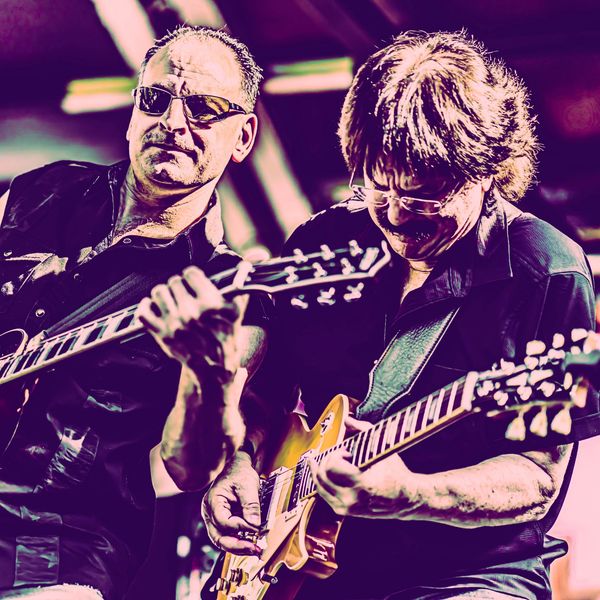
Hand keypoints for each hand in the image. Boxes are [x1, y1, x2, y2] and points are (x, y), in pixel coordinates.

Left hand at [137, 266, 247, 383]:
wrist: (214, 367)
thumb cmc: (227, 335)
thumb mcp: (239, 308)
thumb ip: (243, 280)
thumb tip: (259, 253)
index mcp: (209, 304)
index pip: (190, 273)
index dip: (193, 276)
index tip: (194, 281)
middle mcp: (190, 313)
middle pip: (173, 281)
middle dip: (180, 285)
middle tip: (185, 293)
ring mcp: (173, 324)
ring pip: (158, 292)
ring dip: (165, 294)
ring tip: (172, 299)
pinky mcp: (160, 334)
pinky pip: (144, 311)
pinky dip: (147, 306)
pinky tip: (156, 307)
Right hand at [202, 451, 262, 555]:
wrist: (237, 468)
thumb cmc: (239, 473)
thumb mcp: (247, 484)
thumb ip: (250, 504)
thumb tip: (255, 524)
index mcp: (212, 502)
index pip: (222, 521)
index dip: (239, 527)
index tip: (255, 528)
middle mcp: (211, 514)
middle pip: (219, 537)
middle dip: (237, 546)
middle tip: (254, 548)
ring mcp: (216, 520)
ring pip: (223, 541)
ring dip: (239, 547)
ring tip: (255, 549)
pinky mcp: (224, 523)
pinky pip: (230, 536)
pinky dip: (240, 542)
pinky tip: (251, 544)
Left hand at [309, 416, 422, 517]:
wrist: (405, 499)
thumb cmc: (395, 473)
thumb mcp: (382, 448)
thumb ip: (363, 430)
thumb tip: (347, 419)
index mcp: (362, 484)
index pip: (333, 466)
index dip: (337, 454)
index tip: (347, 452)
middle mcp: (352, 499)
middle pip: (323, 475)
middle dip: (327, 460)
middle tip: (339, 455)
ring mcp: (347, 507)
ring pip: (319, 487)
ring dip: (318, 471)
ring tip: (316, 460)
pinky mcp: (345, 512)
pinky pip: (324, 495)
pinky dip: (321, 483)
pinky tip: (321, 473)